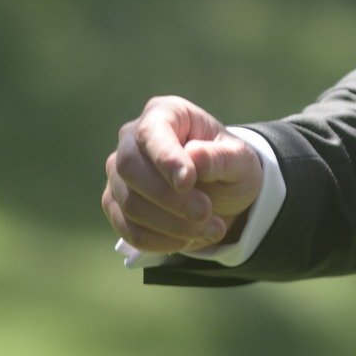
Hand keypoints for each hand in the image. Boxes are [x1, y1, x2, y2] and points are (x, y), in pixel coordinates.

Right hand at [103, 94, 262, 254]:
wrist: (222, 191)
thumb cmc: (230, 165)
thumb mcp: (240, 159)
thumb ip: (221, 157)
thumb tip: (193, 157)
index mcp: (166, 113)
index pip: (152, 132)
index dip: (165, 158)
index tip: (187, 182)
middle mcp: (132, 139)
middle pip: (130, 168)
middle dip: (168, 197)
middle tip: (204, 213)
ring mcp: (119, 173)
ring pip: (128, 202)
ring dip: (170, 224)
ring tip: (211, 230)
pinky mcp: (115, 203)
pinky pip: (127, 227)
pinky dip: (158, 240)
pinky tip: (187, 241)